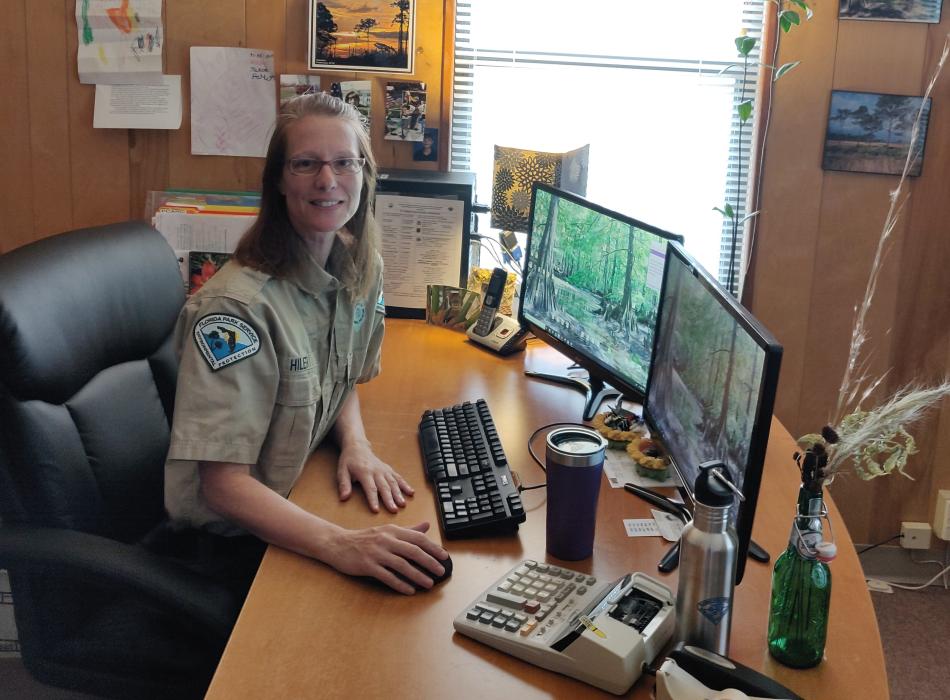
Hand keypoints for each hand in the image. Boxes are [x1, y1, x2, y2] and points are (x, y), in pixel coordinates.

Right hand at [327, 522, 446, 594]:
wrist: (338, 544)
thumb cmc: (364, 538)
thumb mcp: (387, 530)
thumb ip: (408, 530)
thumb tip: (427, 526)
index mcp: (392, 530)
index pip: (417, 538)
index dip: (432, 547)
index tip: (444, 556)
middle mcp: (386, 540)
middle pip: (413, 551)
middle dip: (429, 562)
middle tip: (440, 572)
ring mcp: (376, 553)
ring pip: (402, 565)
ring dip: (417, 575)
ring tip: (428, 584)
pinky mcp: (367, 565)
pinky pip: (387, 576)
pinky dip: (400, 584)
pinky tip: (409, 590)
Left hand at [337, 439, 413, 512]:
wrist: (358, 447)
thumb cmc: (349, 461)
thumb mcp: (342, 471)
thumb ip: (344, 484)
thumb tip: (344, 498)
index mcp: (364, 472)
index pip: (370, 488)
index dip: (373, 499)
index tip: (376, 510)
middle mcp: (376, 471)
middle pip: (384, 487)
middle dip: (390, 499)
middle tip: (394, 510)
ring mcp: (384, 470)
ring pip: (393, 482)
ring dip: (399, 494)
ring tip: (403, 504)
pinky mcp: (389, 470)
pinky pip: (398, 477)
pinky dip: (405, 485)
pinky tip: (411, 492)